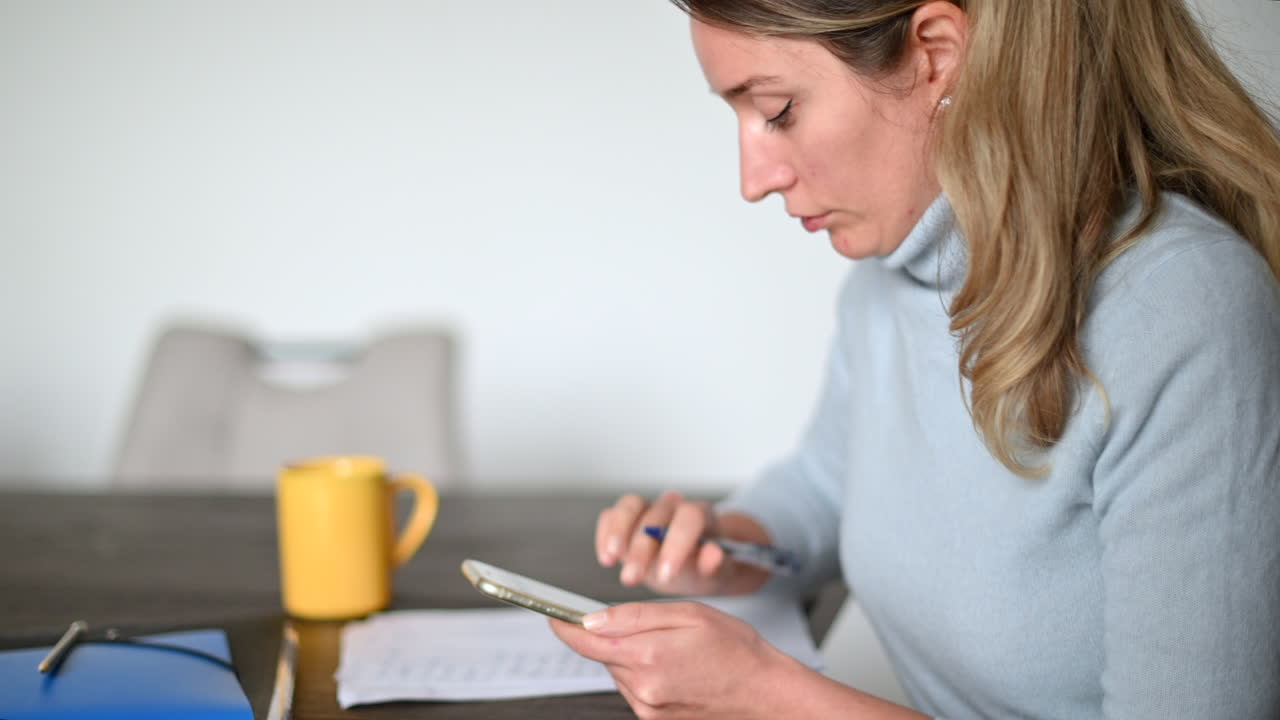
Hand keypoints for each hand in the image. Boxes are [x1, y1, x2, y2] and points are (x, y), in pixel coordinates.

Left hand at [550, 601, 801, 719]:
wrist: (767, 695)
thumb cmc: (737, 650)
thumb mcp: (689, 614)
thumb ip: (635, 616)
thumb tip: (592, 620)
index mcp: (648, 656)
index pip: (586, 642)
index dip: (565, 626)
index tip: (554, 615)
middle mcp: (642, 689)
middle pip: (605, 654)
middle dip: (617, 636)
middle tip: (652, 626)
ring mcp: (649, 710)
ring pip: (621, 671)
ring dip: (633, 656)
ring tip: (675, 650)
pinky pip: (636, 690)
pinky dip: (646, 674)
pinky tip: (677, 668)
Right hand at [596, 491, 768, 595]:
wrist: (691, 566)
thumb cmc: (704, 568)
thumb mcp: (717, 574)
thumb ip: (715, 565)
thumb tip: (713, 554)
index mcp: (701, 515)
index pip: (689, 518)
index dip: (677, 544)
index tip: (667, 574)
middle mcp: (674, 505)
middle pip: (656, 515)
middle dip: (641, 549)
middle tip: (632, 578)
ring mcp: (649, 508)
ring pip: (629, 506)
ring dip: (617, 532)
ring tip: (610, 559)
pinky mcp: (627, 516)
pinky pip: (611, 515)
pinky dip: (605, 534)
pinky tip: (606, 557)